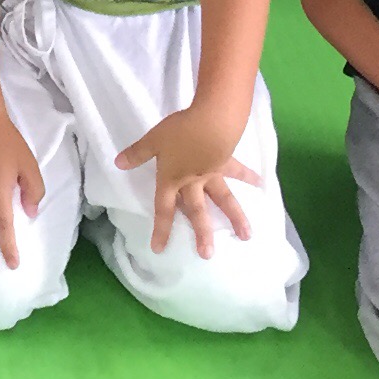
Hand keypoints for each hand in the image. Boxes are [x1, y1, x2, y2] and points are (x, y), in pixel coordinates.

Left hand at [113, 102, 257, 255]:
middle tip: (208, 255)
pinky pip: (238, 171)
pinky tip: (261, 184)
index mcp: (172, 179)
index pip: (164, 208)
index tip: (159, 249)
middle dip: (202, 234)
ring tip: (246, 236)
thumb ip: (137, 153)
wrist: (211, 122)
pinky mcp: (226, 162)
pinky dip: (249, 177)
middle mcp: (193, 182)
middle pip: (196, 211)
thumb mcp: (153, 140)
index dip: (161, 229)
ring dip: (235, 218)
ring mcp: (212, 174)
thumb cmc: (179, 131)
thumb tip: (117, 163)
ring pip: (223, 200)